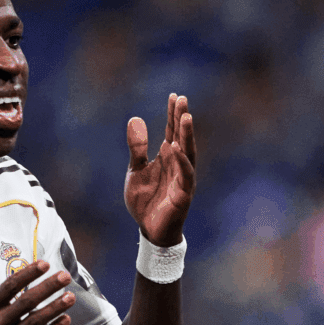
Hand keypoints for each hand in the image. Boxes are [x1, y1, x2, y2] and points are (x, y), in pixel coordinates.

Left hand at [125, 93, 195, 246]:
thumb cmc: (145, 200)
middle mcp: (178, 165)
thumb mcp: (135, 170)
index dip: (173, 115)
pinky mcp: (183, 195)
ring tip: (185, 116)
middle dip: (182, 119)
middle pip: (182, 138)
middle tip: (182, 99)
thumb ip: (137, 147)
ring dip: (187, 135)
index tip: (174, 95)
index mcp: (168, 158)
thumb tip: (135, 119)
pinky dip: (181, 162)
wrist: (148, 229)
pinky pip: (185, 176)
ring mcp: (183, 179)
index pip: (173, 132)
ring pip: (188, 153)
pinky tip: (175, 148)